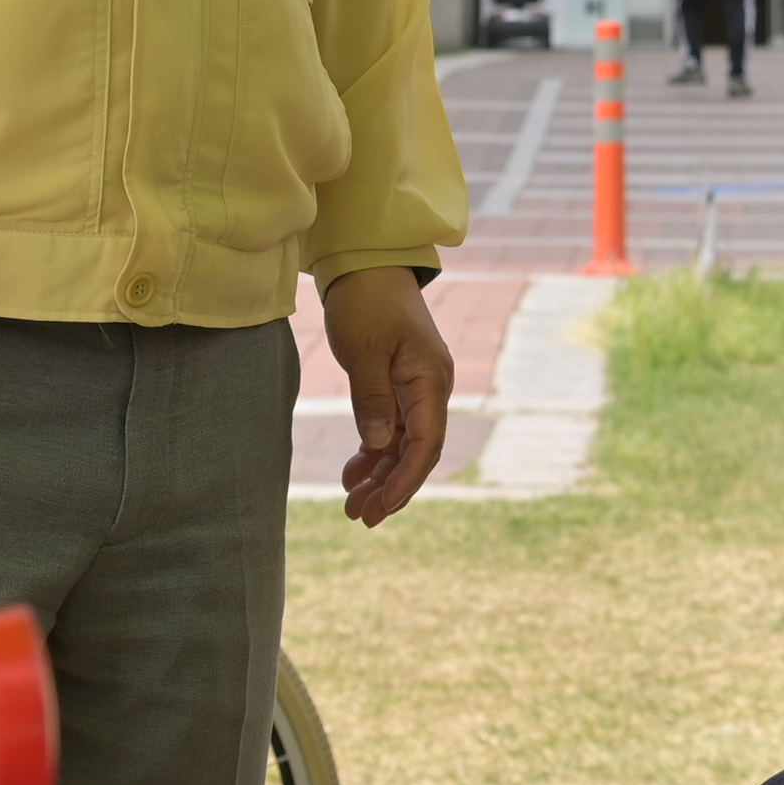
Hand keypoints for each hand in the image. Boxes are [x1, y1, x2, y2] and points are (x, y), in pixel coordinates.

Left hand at [321, 266, 452, 524]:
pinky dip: (373, 454)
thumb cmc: (367, 302)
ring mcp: (415, 389)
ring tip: (352, 506)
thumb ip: (372, 398)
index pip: (426, 443)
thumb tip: (381, 445)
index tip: (382, 508)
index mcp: (431, 379)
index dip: (405, 480)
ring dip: (380, 476)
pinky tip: (353, 474)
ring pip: (403, 446)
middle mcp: (430, 389)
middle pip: (417, 451)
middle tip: (360, 517)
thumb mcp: (365, 349)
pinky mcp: (396, 387)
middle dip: (391, 487)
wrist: (367, 267)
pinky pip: (390, 431)